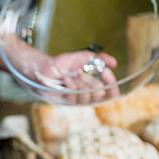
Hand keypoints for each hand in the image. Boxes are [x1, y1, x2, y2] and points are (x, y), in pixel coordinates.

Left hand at [0, 33, 119, 104]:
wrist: (44, 69)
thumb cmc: (64, 65)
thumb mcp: (83, 57)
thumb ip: (99, 58)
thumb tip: (114, 62)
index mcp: (94, 89)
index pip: (111, 94)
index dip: (112, 85)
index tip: (106, 71)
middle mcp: (86, 97)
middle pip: (99, 96)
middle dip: (94, 83)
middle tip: (85, 73)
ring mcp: (75, 100)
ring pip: (86, 97)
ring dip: (81, 84)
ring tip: (76, 74)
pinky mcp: (63, 101)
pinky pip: (72, 96)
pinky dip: (70, 85)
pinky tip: (66, 77)